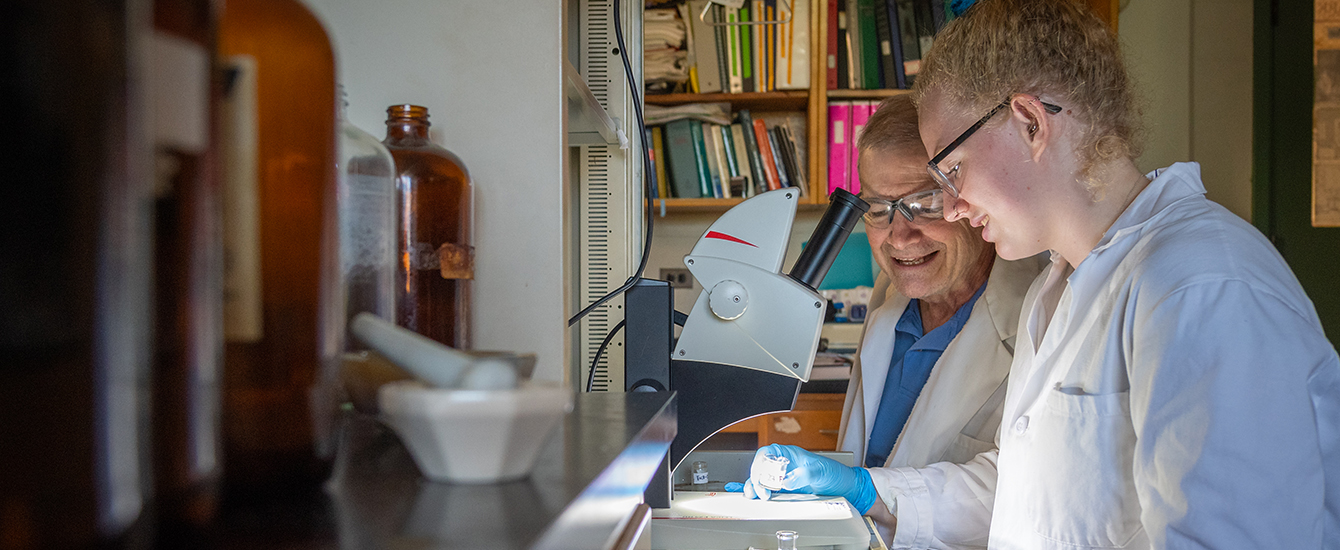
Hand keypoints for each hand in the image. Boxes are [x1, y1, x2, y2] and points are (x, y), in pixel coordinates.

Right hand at [742, 444, 877, 513]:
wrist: (847, 490)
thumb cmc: (836, 474)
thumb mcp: (821, 472)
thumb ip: (803, 474)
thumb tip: (786, 481)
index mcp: (791, 454)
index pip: (768, 452)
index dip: (761, 462)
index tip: (762, 475)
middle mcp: (785, 466)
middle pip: (761, 467)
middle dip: (756, 478)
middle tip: (762, 492)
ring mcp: (784, 479)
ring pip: (761, 480)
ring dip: (754, 487)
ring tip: (753, 495)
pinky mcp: (786, 492)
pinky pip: (768, 491)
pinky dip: (760, 494)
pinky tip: (756, 498)